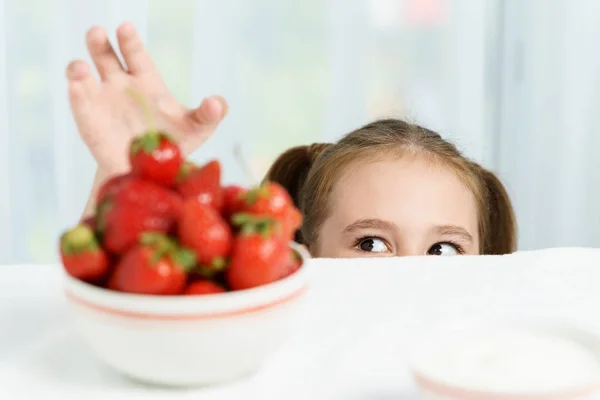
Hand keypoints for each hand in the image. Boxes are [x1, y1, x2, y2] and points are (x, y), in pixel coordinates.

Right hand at [66, 22, 227, 174]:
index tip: (125, 28)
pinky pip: (79, 106)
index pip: (136, 55)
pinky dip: (76, 97)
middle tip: (98, 32)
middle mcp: (120, 86)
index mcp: (146, 81)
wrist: (150, 173)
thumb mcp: (196, 129)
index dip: (130, 41)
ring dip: (78, 70)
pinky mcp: (89, 123)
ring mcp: (102, 103)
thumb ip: (209, 115)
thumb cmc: (173, 143)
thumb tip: (218, 103)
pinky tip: (76, 90)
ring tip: (81, 70)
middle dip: (99, 44)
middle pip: (105, 58)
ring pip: (83, 78)